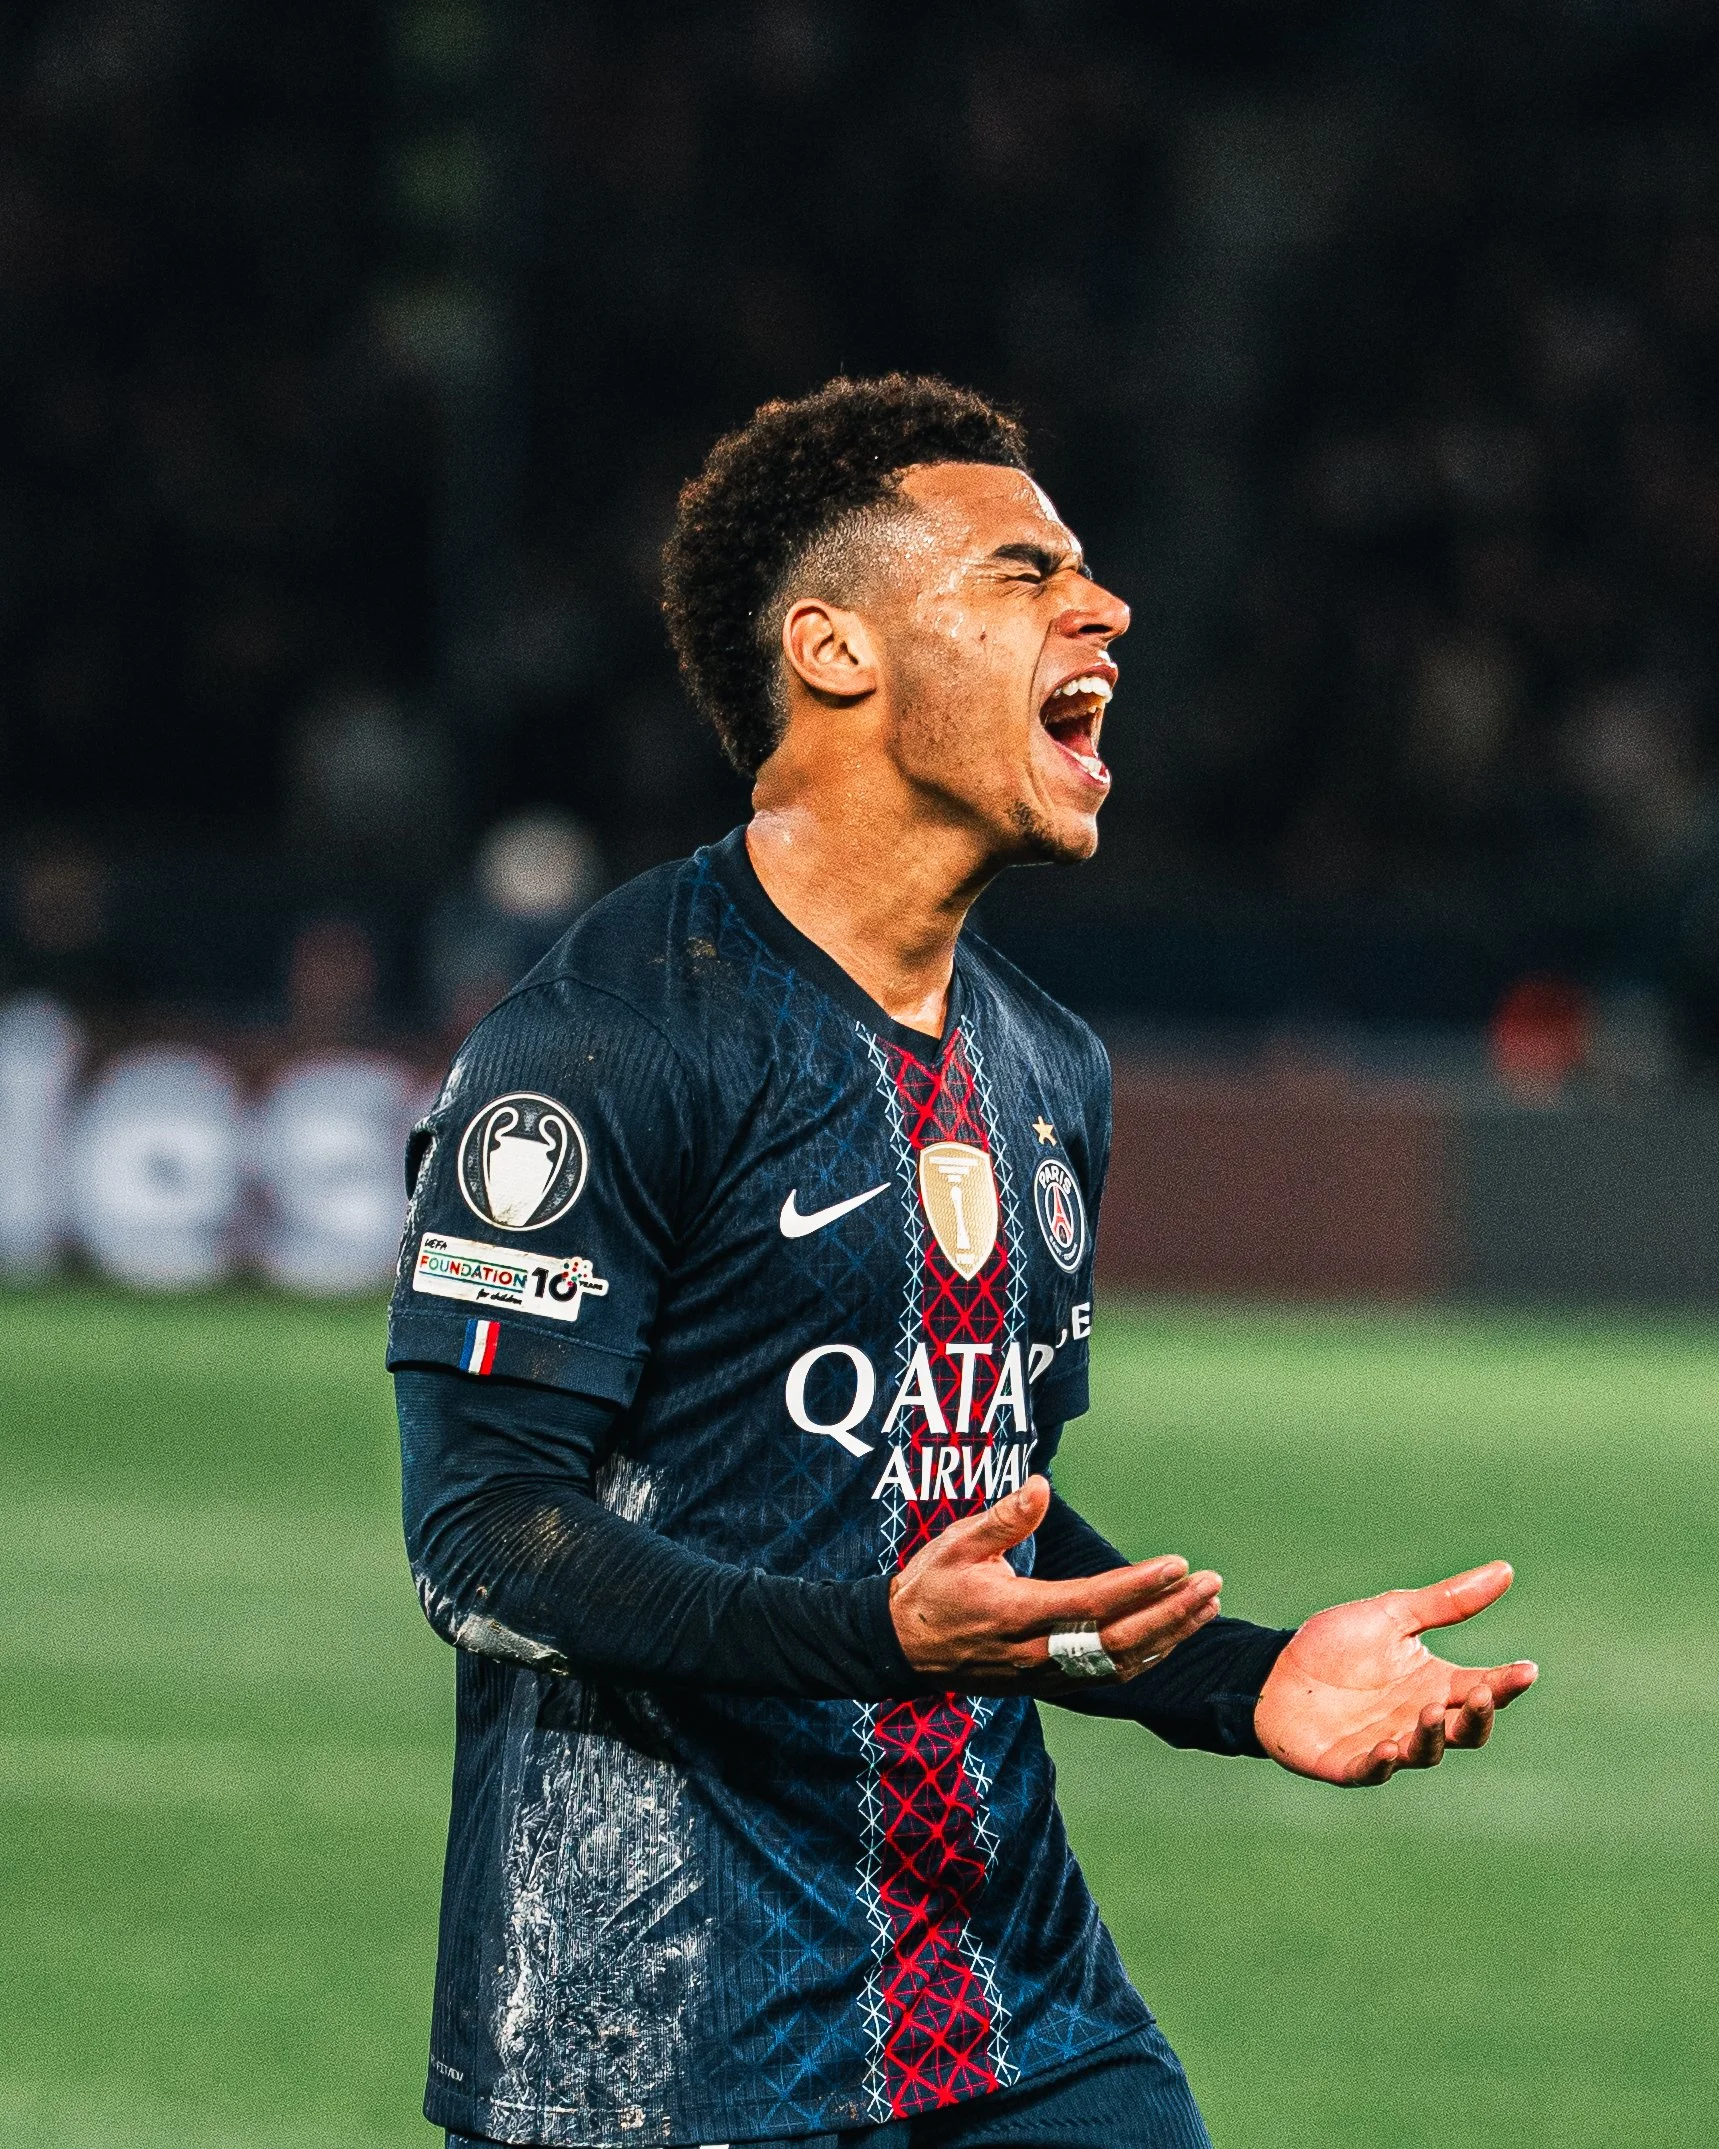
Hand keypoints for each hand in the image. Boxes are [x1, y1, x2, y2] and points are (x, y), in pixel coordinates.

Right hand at [888, 1474, 1221, 1691]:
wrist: (902, 1648)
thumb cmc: (930, 1588)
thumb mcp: (957, 1544)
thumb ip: (1004, 1519)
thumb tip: (1042, 1487)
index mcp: (1017, 1612)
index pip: (1093, 1602)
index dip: (1139, 1586)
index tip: (1177, 1564)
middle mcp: (1036, 1651)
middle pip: (1119, 1639)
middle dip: (1171, 1613)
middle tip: (1211, 1584)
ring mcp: (1044, 1674)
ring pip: (1121, 1663)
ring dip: (1169, 1636)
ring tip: (1207, 1606)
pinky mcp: (1048, 1684)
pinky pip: (1107, 1676)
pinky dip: (1146, 1657)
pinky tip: (1171, 1636)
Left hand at [1254, 1561, 1537, 1786]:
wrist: (1274, 1669)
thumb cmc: (1336, 1644)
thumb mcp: (1393, 1614)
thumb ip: (1446, 1602)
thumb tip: (1506, 1570)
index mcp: (1434, 1684)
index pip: (1483, 1688)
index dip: (1506, 1683)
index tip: (1526, 1669)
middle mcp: (1418, 1719)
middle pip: (1466, 1730)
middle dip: (1478, 1716)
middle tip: (1481, 1693)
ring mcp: (1387, 1745)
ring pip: (1426, 1753)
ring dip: (1432, 1735)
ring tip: (1429, 1711)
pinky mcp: (1349, 1764)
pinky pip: (1372, 1771)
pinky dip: (1383, 1763)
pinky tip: (1388, 1747)